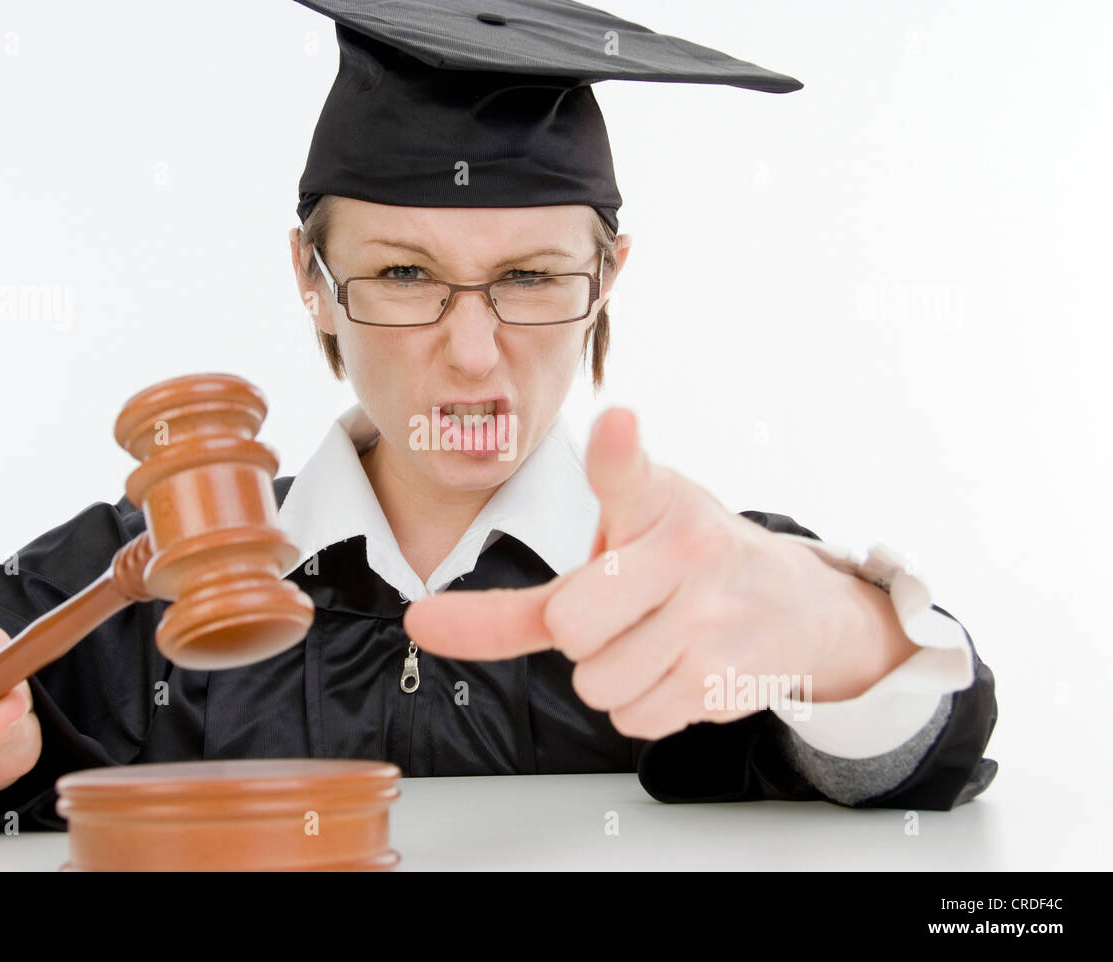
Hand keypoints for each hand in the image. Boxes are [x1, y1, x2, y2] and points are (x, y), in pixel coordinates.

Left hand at [404, 408, 887, 739]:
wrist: (793, 605)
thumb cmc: (675, 570)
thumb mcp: (608, 558)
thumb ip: (513, 599)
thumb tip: (417, 621)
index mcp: (653, 500)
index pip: (628, 473)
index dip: (618, 451)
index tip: (618, 423)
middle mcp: (688, 546)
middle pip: (570, 624)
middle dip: (579, 633)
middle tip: (621, 612)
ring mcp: (712, 614)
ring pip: (598, 684)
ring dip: (613, 677)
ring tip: (657, 640)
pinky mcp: (727, 676)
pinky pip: (634, 720)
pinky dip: (643, 707)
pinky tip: (681, 668)